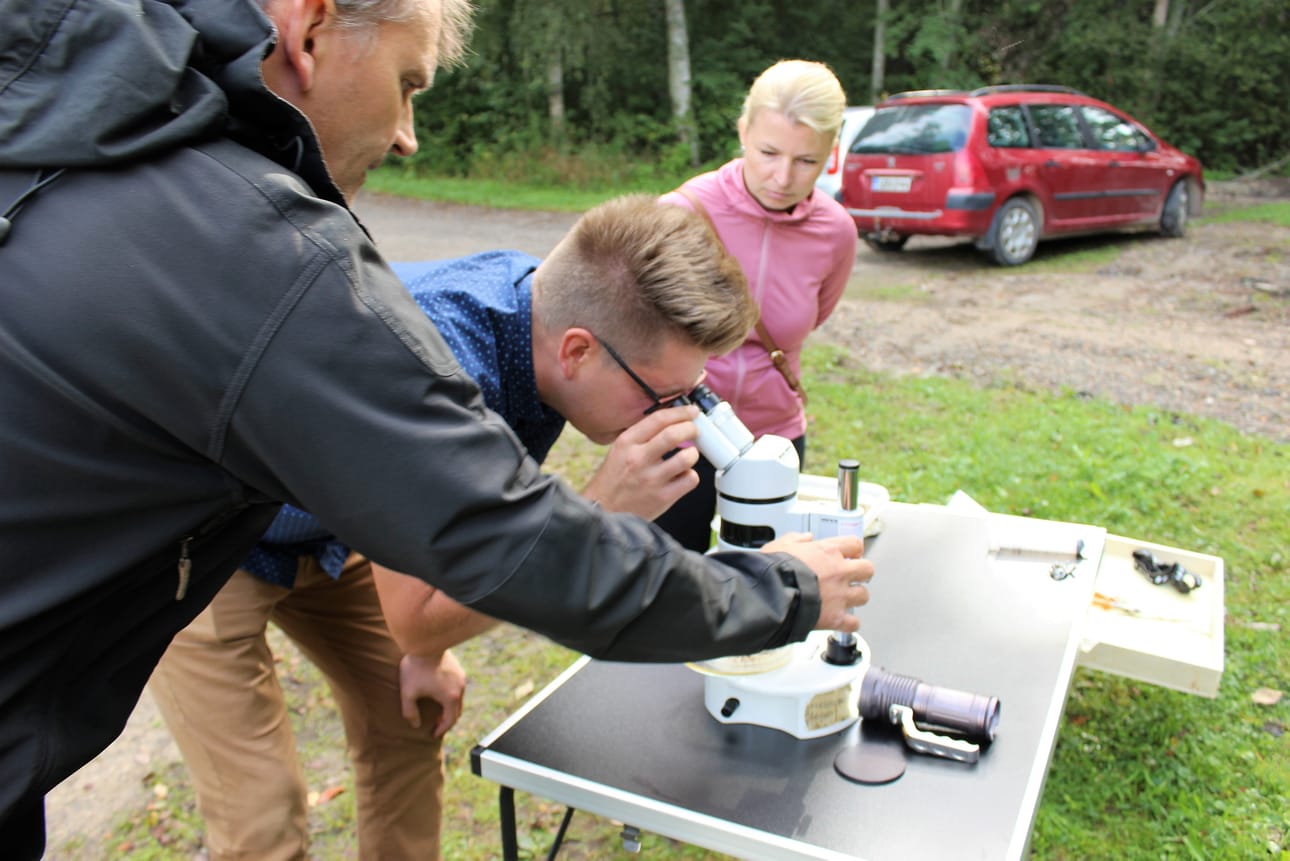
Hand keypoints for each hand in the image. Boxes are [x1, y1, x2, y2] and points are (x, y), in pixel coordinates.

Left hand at [398, 650, 466, 736]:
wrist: (425, 643)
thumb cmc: (416, 668)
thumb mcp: (408, 693)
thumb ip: (410, 712)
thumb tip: (415, 724)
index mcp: (450, 698)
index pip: (450, 720)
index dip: (441, 729)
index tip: (433, 733)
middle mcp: (460, 689)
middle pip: (457, 711)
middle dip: (447, 720)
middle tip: (437, 725)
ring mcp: (461, 678)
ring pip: (459, 699)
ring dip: (450, 707)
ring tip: (438, 710)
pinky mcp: (458, 669)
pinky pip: (457, 688)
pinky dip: (451, 696)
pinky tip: (439, 693)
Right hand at [582, 404, 701, 519]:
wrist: (603, 512)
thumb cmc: (613, 481)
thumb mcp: (620, 451)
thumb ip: (643, 436)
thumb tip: (671, 422)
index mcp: (626, 443)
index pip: (658, 419)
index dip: (680, 412)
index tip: (691, 411)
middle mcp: (638, 459)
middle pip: (674, 434)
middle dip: (691, 428)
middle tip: (694, 430)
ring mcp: (651, 479)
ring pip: (687, 457)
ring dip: (693, 453)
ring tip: (688, 455)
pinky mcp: (663, 497)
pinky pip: (690, 479)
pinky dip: (690, 476)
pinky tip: (682, 476)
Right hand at [762, 533, 873, 631]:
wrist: (771, 595)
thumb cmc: (773, 571)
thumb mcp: (780, 545)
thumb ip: (796, 540)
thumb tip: (805, 538)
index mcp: (827, 552)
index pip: (854, 544)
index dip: (854, 550)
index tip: (851, 555)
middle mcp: (839, 572)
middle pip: (867, 569)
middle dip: (862, 573)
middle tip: (854, 577)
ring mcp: (840, 595)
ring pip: (863, 595)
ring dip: (856, 598)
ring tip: (845, 599)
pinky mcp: (836, 617)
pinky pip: (854, 622)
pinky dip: (849, 623)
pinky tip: (842, 621)